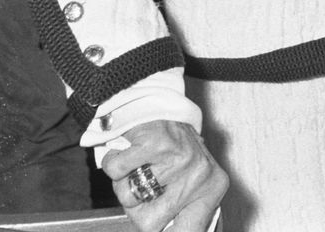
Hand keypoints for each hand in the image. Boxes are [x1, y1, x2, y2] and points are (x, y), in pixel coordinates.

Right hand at [101, 119, 227, 230]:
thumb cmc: (175, 150)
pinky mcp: (155, 142)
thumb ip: (183, 213)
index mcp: (212, 190)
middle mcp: (199, 175)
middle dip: (137, 208)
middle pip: (148, 223)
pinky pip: (116, 171)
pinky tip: (128, 151)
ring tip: (139, 165)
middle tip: (145, 184)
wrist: (164, 105)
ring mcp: (179, 158)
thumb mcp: (191, 182)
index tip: (160, 231)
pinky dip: (113, 163)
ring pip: (128, 197)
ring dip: (124, 183)